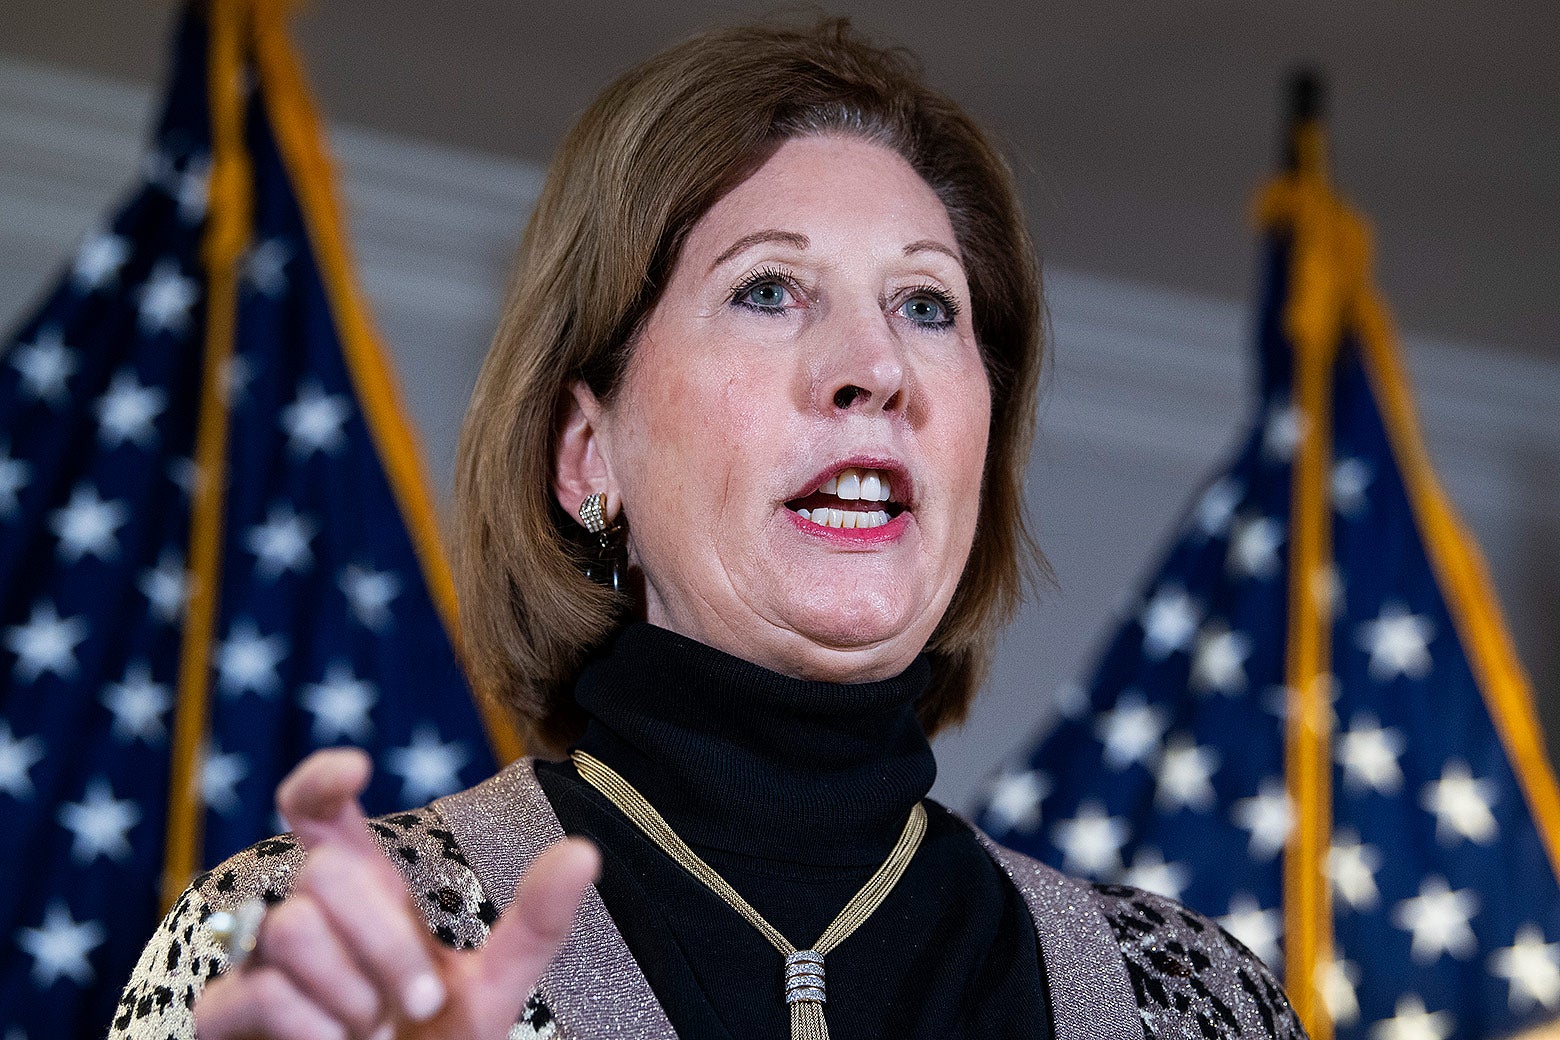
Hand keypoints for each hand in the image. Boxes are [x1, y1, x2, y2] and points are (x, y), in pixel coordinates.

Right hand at [194, 748, 598, 1039]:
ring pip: (289, 927)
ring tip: (374, 1033)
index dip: (321, 780)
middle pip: (323, 871)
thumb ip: (535, 924)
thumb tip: (584, 852)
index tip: (357, 769)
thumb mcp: (494, 989)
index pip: (316, 812)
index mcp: (362, 894)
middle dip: (387, 941)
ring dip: (354, 991)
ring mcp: (259, 968)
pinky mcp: (226, 1020)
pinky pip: (257, 994)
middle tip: (422, 1004)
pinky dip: (315, 1029)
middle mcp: (305, 917)